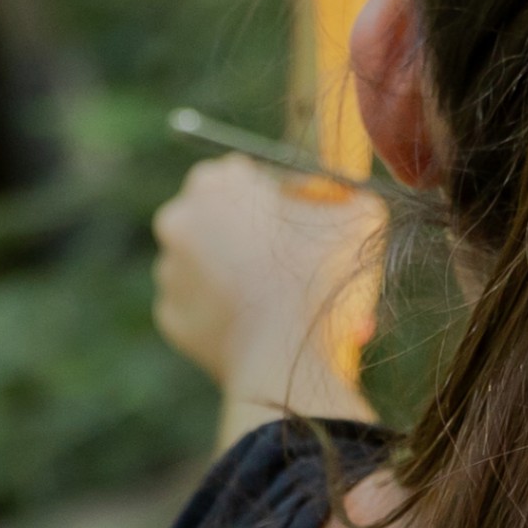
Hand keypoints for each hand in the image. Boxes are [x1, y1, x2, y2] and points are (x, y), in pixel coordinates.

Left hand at [154, 156, 382, 431]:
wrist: (284, 353)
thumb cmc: (318, 275)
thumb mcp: (358, 217)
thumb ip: (348, 197)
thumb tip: (349, 199)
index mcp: (213, 184)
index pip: (240, 174)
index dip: (272, 194)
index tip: (296, 217)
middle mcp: (178, 220)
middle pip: (218, 218)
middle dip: (250, 234)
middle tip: (291, 258)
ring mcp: (169, 271)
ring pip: (210, 265)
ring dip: (240, 275)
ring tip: (283, 298)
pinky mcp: (170, 315)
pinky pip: (204, 308)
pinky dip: (227, 314)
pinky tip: (261, 325)